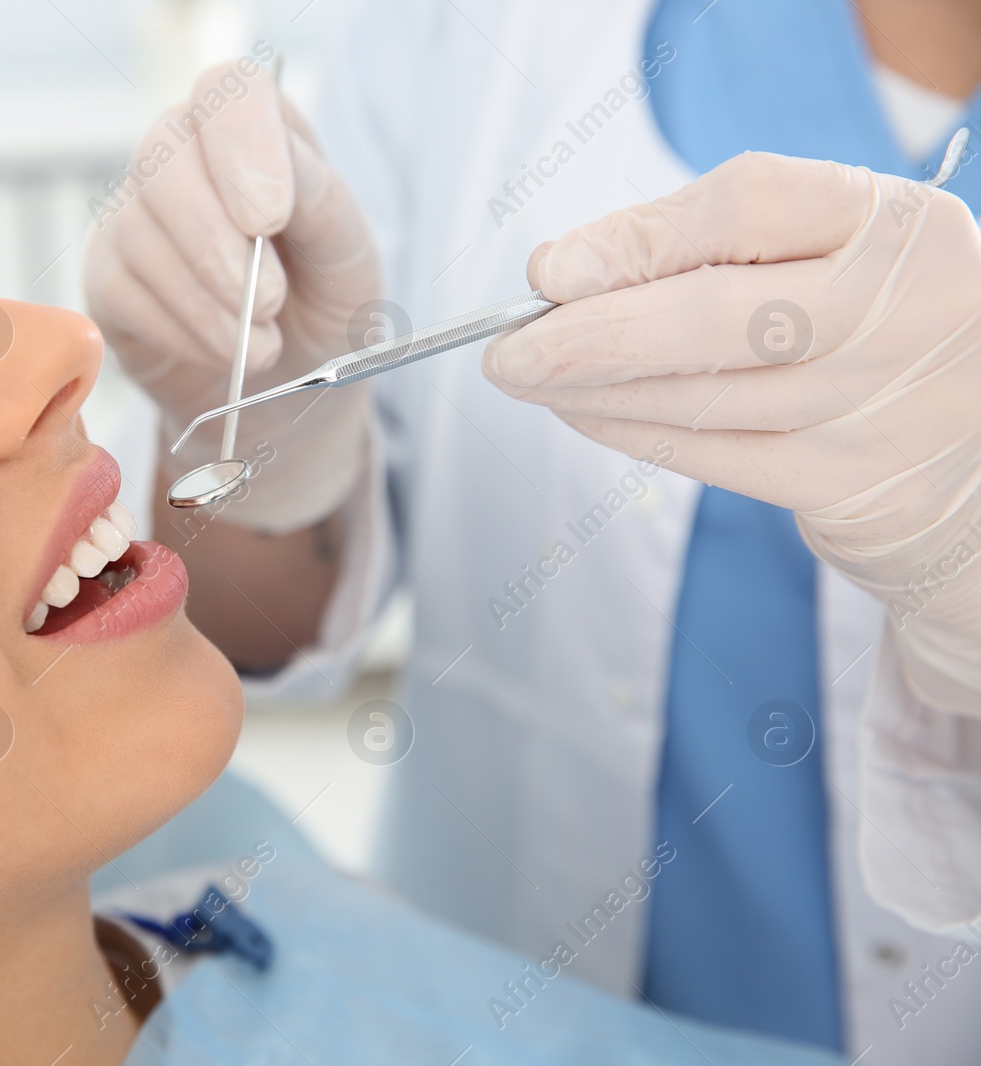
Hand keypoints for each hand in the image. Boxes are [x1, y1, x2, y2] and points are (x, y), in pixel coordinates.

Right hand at [83, 59, 381, 531]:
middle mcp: (184, 155)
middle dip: (216, 241)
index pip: (226, 92)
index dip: (242, 145)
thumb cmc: (323, 306)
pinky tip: (222, 352)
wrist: (289, 386)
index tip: (269, 218)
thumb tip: (276, 189)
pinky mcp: (107, 277)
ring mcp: (135, 214)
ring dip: (208, 302)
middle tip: (270, 302)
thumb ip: (323, 208)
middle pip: (163, 157)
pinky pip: (123, 291)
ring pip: (140, 231)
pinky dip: (182, 331)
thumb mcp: (349, 259)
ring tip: (261, 345)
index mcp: (256, 130)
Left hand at [482, 152, 980, 711]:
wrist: (976, 447)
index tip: (549, 269)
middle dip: (589, 336)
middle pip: (715, 316)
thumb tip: (566, 273)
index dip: (635, 238)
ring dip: (593, 390)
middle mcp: (903, 311)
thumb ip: (716, 244)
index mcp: (897, 225)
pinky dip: (632, 433)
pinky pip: (713, 458)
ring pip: (701, 397)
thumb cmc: (870, 323)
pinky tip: (582, 412)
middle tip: (506, 350)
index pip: (750, 205)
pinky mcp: (852, 485)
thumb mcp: (829, 252)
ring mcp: (880, 406)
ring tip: (528, 377)